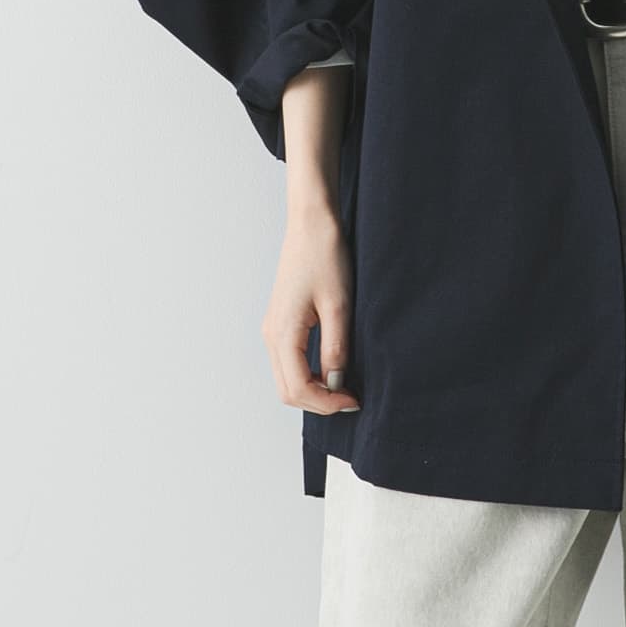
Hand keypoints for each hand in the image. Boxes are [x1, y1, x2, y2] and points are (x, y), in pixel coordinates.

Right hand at [261, 200, 362, 413]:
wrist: (311, 223)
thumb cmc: (325, 256)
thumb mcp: (338, 305)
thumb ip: (336, 348)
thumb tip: (336, 383)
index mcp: (283, 333)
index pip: (298, 389)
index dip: (327, 403)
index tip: (354, 401)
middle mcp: (271, 335)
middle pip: (287, 390)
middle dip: (319, 402)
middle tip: (351, 399)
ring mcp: (273, 328)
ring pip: (286, 379)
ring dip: (313, 390)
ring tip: (344, 386)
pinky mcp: (281, 321)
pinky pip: (289, 362)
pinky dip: (308, 375)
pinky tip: (331, 368)